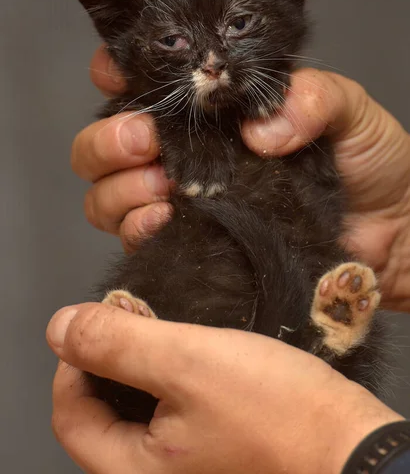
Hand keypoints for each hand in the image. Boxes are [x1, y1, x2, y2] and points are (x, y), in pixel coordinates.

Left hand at [47, 303, 401, 473]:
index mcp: (133, 472)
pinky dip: (170, 378)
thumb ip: (119, 344)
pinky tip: (192, 354)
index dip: (75, 358)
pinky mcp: (209, 451)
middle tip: (137, 321)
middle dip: (111, 359)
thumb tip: (62, 327)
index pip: (69, 411)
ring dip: (142, 365)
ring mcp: (183, 467)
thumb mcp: (189, 363)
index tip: (101, 321)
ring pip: (135, 410)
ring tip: (165, 331)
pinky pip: (169, 413)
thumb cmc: (281, 415)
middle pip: (100, 412)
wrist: (351, 445)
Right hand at [73, 47, 409, 309]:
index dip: (116, 73)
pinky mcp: (188, 240)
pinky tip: (162, 217)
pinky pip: (133, 234)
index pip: (144, 83)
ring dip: (119, 186)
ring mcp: (182, 198)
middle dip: (109, 140)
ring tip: (160, 184)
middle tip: (144, 140)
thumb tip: (258, 129)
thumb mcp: (346, 107)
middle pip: (106, 143)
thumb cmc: (371, 161)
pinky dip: (134, 225)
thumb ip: (309, 97)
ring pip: (107, 190)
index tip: (117, 75)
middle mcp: (187, 150)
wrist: (391, 229)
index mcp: (215, 107)